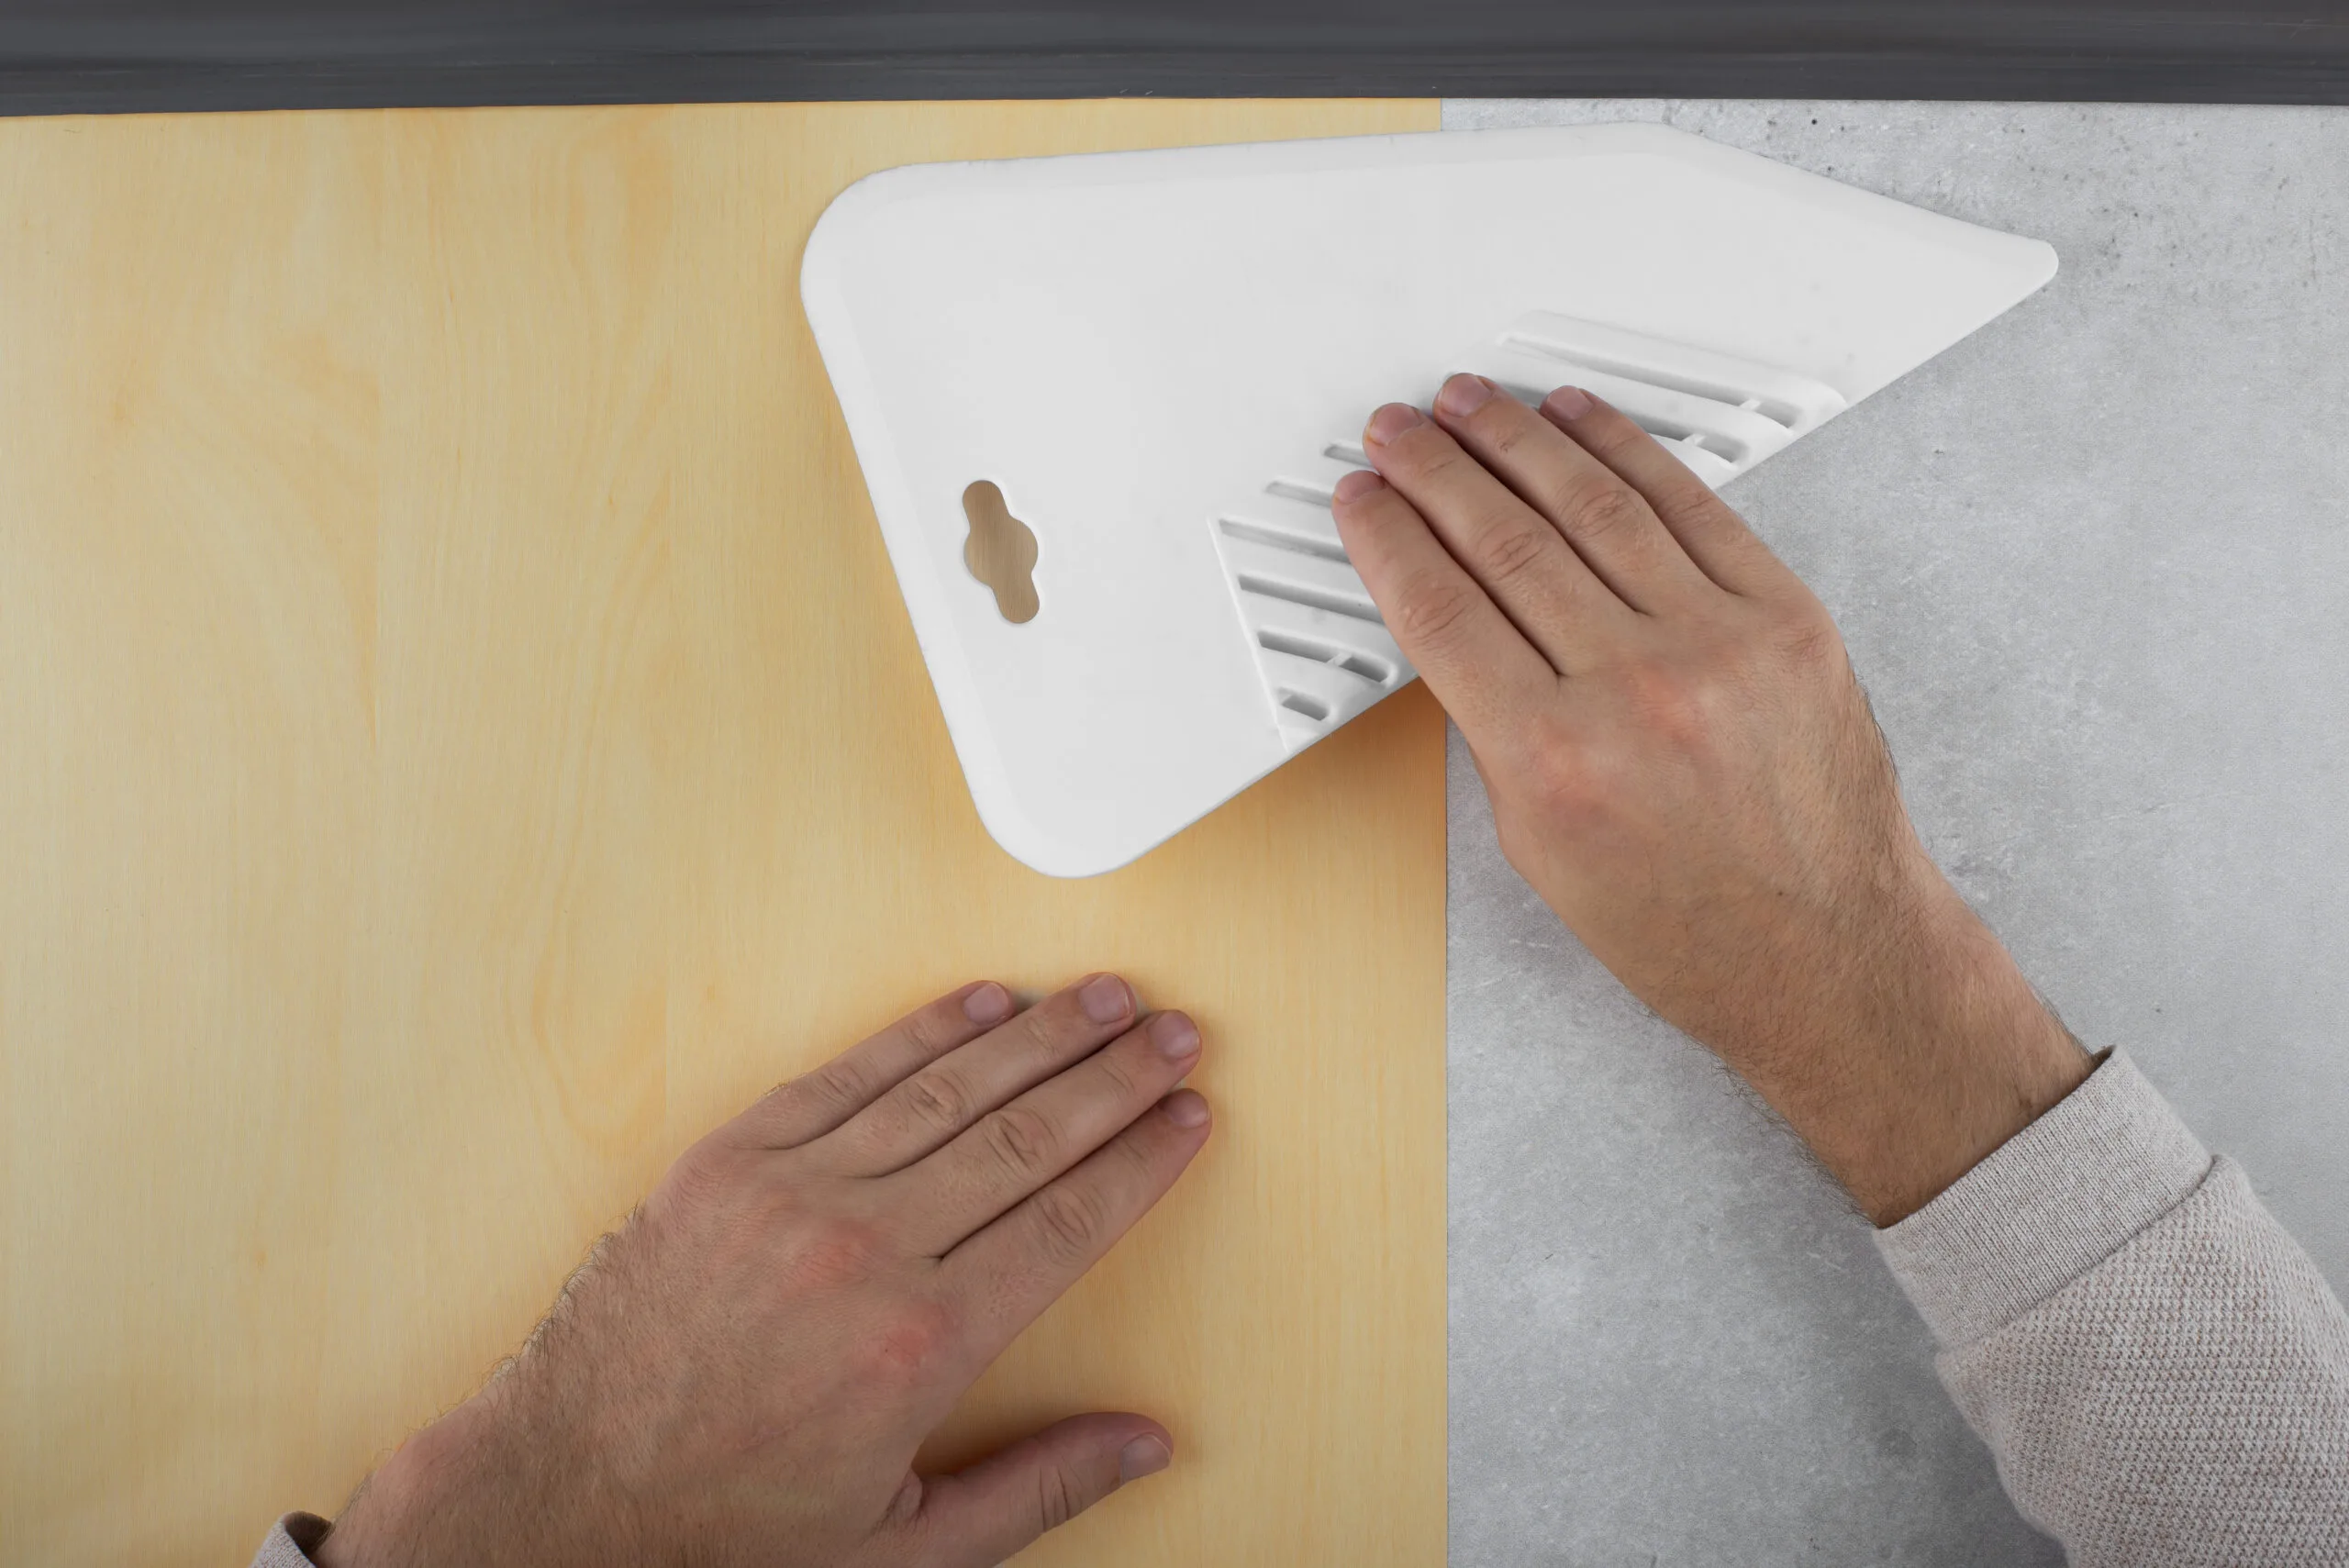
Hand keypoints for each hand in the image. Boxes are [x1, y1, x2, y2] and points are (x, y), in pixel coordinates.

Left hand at [316, 974, 1210, 1567]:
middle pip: (1026, 1136)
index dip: (1140, 1160)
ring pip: (945, 1089)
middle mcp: (863, 1250)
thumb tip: (1145, 1444)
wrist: (558, 1500)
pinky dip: (920, 1034)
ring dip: (1037, 1035)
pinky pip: (845, 1075)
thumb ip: (1037, 1489)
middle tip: (1175, 1031)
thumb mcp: (903, 1550)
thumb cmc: (726, 1532)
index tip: (1188, 1114)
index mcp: (920, 1346)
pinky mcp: (726, 1163)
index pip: (1067, 1222)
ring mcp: (789, 1193)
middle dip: (1114, 1077)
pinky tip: (978, 1005)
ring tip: (1103, 996)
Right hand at [1333, 376, 2087, 1222]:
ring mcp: (1720, 646)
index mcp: (1554, 761)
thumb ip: (1497, 727)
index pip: (1441, 610)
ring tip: (1473, 404)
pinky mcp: (1787, 620)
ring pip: (1593, 505)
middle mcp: (1636, 691)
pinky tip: (1582, 421)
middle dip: (1437, 471)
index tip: (1365, 501)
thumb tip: (1461, 619)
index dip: (1389, 539)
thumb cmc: (1688, 927)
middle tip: (1400, 431)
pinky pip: (1691, 509)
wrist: (1828, 955)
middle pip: (1505, 541)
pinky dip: (1626, 452)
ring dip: (1518, 440)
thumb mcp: (1540, 848)